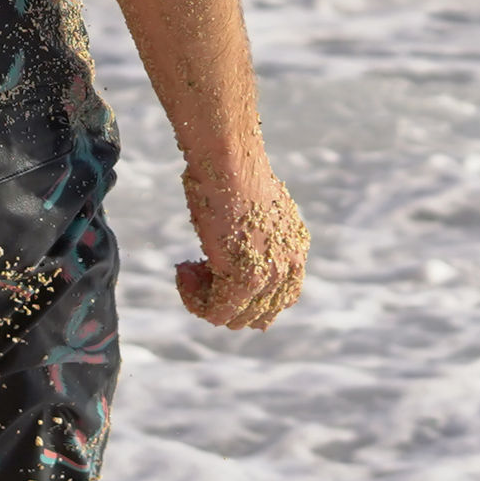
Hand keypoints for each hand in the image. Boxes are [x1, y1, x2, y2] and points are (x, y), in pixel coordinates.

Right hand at [176, 167, 307, 329]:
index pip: (281, 298)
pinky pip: (217, 313)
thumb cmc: (229, 174)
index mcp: (295, 247)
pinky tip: (184, 271)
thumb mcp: (248, 209)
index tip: (217, 269)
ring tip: (190, 268)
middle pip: (260, 316)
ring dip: (207, 300)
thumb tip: (228, 255)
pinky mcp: (247, 279)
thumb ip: (252, 238)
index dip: (246, 295)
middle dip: (225, 300)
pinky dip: (194, 300)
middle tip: (200, 269)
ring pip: (236, 319)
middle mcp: (290, 264)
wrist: (227, 160)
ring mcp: (271, 274)